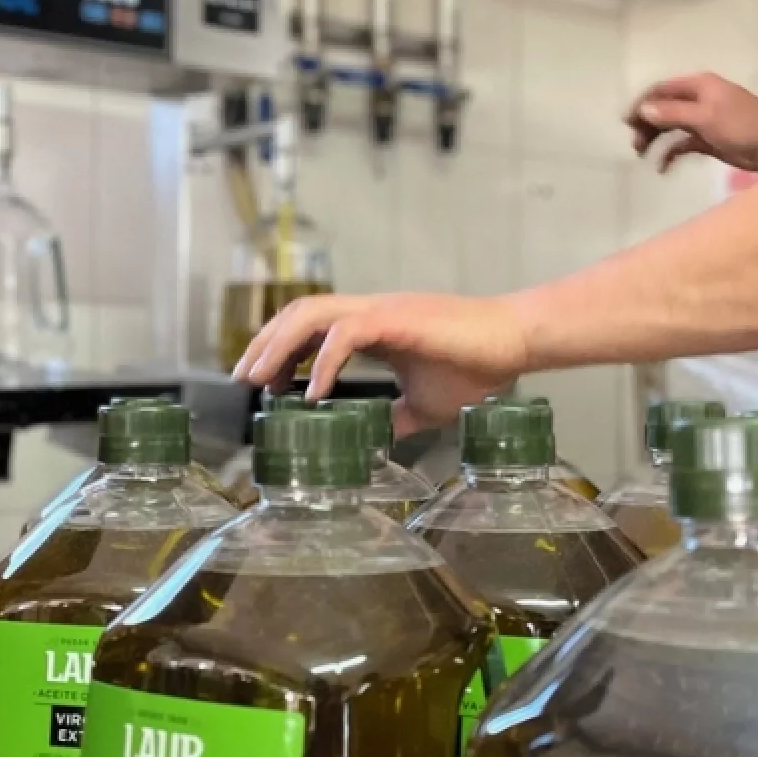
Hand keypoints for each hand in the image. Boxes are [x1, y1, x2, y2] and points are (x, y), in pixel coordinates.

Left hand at [233, 293, 530, 436]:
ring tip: (262, 380)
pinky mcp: (396, 318)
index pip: (311, 326)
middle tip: (243, 379)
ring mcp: (381, 311)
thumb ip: (395, 418)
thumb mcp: (423, 404)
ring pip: (312, 314)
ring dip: (280, 345)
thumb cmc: (477, 367)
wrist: (514, 344)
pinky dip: (322, 363)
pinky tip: (312, 394)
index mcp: (372, 327)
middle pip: (299, 313)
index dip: (281, 348)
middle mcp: (369, 312)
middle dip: (265, 344)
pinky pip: (345, 334)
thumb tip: (376, 445)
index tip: (262, 381)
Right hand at [625, 72, 757, 172]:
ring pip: (669, 126)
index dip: (642, 103)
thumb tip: (643, 110)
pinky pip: (681, 145)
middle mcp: (698, 99)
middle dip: (646, 123)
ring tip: (642, 155)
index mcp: (699, 85)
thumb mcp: (705, 117)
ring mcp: (703, 120)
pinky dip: (670, 154)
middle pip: (662, 108)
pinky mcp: (708, 140)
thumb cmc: (743, 126)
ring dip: (654, 138)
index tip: (626, 122)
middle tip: (635, 144)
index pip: (661, 89)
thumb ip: (673, 113)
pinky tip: (662, 168)